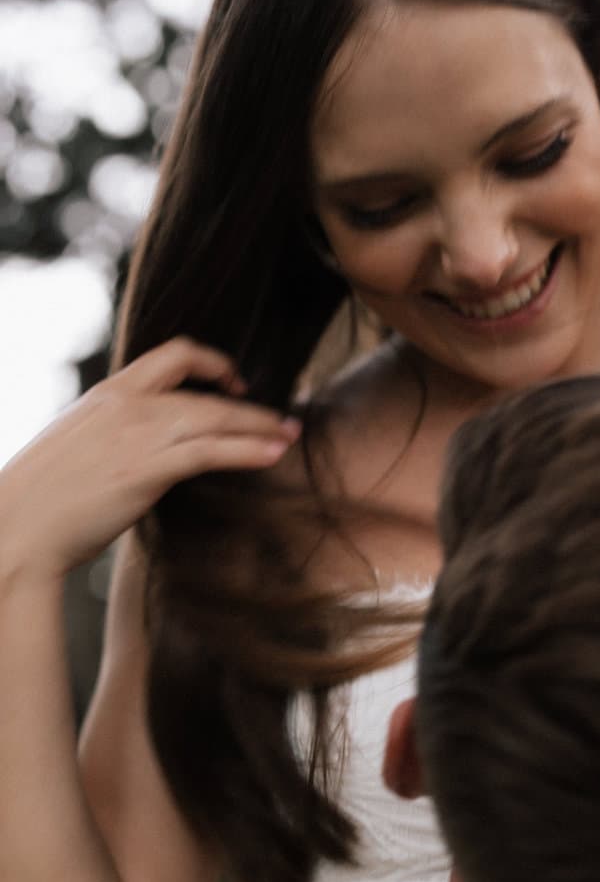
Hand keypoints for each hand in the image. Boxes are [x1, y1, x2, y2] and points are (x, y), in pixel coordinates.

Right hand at [0, 338, 301, 580]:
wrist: (17, 526)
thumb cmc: (43, 498)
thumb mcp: (79, 447)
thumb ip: (115, 436)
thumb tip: (140, 448)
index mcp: (108, 394)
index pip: (170, 355)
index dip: (210, 362)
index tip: (233, 379)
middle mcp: (126, 405)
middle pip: (203, 389)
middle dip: (248, 402)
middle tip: (281, 417)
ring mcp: (137, 434)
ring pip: (215, 417)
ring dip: (260, 426)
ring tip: (290, 435)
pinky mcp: (146, 469)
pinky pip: (211, 451)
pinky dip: (249, 450)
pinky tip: (273, 454)